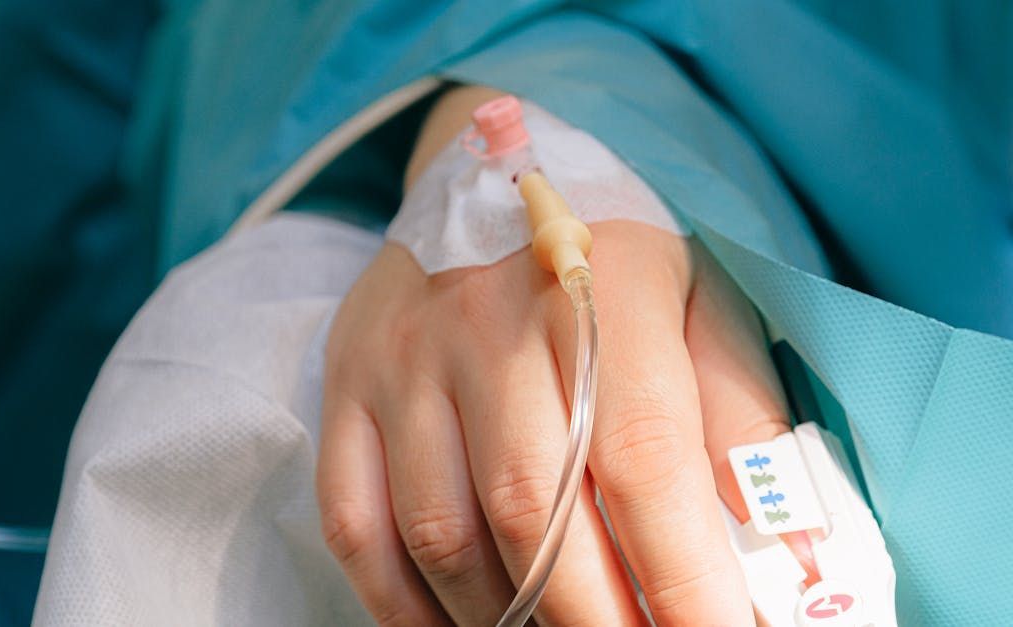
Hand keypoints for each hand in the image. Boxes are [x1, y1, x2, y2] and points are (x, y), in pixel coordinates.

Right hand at [316, 88, 788, 625]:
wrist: (488, 174)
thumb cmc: (617, 258)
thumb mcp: (705, 307)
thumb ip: (745, 424)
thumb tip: (791, 557)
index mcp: (600, 288)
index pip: (643, 458)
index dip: (685, 576)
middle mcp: (485, 320)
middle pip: (533, 510)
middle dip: (598, 619)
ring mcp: (402, 357)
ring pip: (442, 532)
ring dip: (506, 618)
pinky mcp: (345, 386)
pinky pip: (356, 523)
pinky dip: (404, 605)